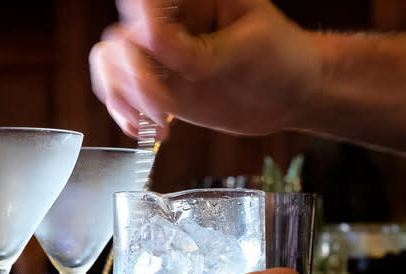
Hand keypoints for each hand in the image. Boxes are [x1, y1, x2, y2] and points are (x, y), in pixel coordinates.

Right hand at [89, 0, 322, 138]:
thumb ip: (200, 49)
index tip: (157, 50)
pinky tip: (144, 130)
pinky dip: (124, 113)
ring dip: (124, 99)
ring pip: (111, 68)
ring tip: (157, 123)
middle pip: (119, 41)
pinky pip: (123, 96)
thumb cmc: (283, 57)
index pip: (143, 4)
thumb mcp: (250, 45)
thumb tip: (151, 40)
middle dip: (136, 78)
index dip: (140, 26)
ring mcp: (161, 60)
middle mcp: (168, 27)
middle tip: (164, 106)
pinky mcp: (162, 90)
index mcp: (190, 2)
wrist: (295, 94)